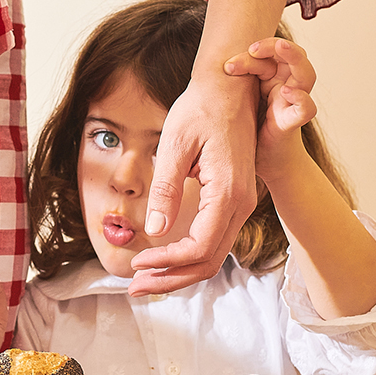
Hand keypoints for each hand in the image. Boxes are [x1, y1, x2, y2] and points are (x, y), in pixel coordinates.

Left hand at [127, 73, 258, 294]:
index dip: (167, 262)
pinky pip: (214, 240)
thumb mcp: (175, 144)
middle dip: (170, 279)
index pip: (199, 247)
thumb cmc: (201, 108)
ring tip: (143, 281)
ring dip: (178, 272)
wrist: (229, 86)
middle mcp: (242, 204)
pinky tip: (162, 260)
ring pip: (213, 255)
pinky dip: (188, 257)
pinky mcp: (233, 199)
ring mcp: (241, 203)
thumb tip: (156, 231)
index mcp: (228, 192)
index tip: (137, 263)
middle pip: (209, 261)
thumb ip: (166, 190)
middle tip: (134, 288)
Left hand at [224, 37, 317, 182]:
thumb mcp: (235, 103)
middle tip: (252, 48)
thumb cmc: (247, 131)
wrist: (263, 164)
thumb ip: (228, 86)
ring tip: (280, 47)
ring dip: (294, 57)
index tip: (227, 64)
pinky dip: (301, 99)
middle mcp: (285, 87)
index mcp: (271, 80)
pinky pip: (306, 109)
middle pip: (291, 55)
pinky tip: (288, 94)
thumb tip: (204, 67)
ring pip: (306, 74)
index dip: (251, 53)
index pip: (269, 54)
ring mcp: (291, 104)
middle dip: (273, 46)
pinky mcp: (292, 123)